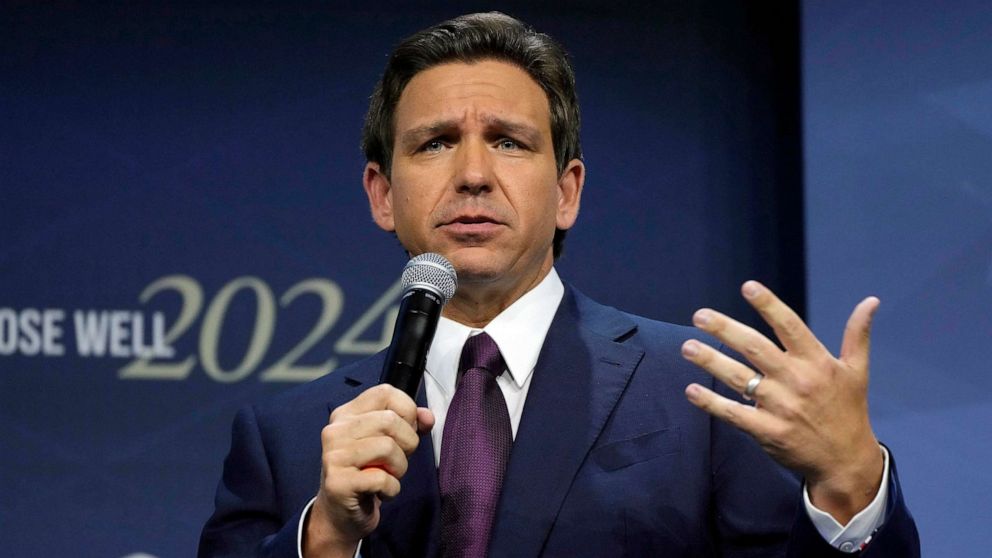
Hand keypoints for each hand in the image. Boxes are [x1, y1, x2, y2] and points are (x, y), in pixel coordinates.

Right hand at [305, 384, 434, 556]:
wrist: (340, 515)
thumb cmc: (367, 474)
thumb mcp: (389, 443)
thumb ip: (409, 425)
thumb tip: (427, 416)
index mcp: (346, 414)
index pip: (384, 392)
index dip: (407, 410)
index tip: (406, 430)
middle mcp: (335, 430)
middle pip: (390, 420)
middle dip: (407, 443)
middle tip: (398, 461)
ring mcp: (334, 456)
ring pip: (388, 447)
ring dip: (400, 468)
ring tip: (389, 476)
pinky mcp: (338, 482)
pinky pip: (382, 478)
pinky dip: (391, 489)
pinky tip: (381, 492)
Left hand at [680, 280, 883, 523]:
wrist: (846, 461)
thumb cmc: (848, 410)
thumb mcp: (857, 371)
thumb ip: (857, 335)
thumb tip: (871, 301)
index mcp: (817, 362)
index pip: (789, 326)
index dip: (769, 305)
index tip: (747, 286)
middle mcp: (797, 380)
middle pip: (755, 347)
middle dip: (724, 329)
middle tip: (699, 316)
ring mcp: (781, 407)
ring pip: (739, 378)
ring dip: (710, 361)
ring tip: (687, 347)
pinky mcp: (768, 431)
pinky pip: (734, 414)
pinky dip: (711, 402)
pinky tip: (692, 390)